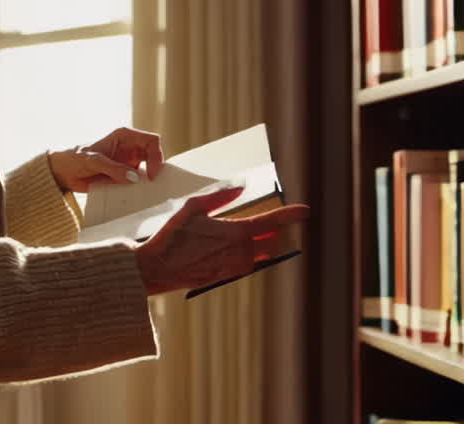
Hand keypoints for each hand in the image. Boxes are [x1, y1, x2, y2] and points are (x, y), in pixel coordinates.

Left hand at [47, 127, 165, 193]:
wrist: (63, 172)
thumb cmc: (76, 158)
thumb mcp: (93, 161)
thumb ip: (113, 168)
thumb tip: (134, 178)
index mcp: (125, 136)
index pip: (151, 141)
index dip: (156, 156)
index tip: (151, 174)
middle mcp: (130, 148)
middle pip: (154, 156)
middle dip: (157, 169)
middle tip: (153, 186)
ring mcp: (129, 163)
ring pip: (149, 170)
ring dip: (149, 180)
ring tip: (148, 193)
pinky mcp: (125, 176)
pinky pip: (138, 182)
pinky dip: (140, 189)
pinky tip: (137, 196)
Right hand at [134, 186, 310, 295]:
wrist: (158, 268)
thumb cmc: (173, 236)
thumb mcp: (194, 207)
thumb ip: (221, 196)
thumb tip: (241, 187)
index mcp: (235, 232)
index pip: (271, 222)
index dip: (290, 215)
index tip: (305, 211)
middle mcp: (240, 252)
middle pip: (271, 241)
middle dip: (276, 231)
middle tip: (276, 222)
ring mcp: (234, 267)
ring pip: (260, 254)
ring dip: (262, 244)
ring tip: (258, 234)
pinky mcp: (226, 277)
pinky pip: (247, 265)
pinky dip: (248, 255)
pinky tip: (236, 248)